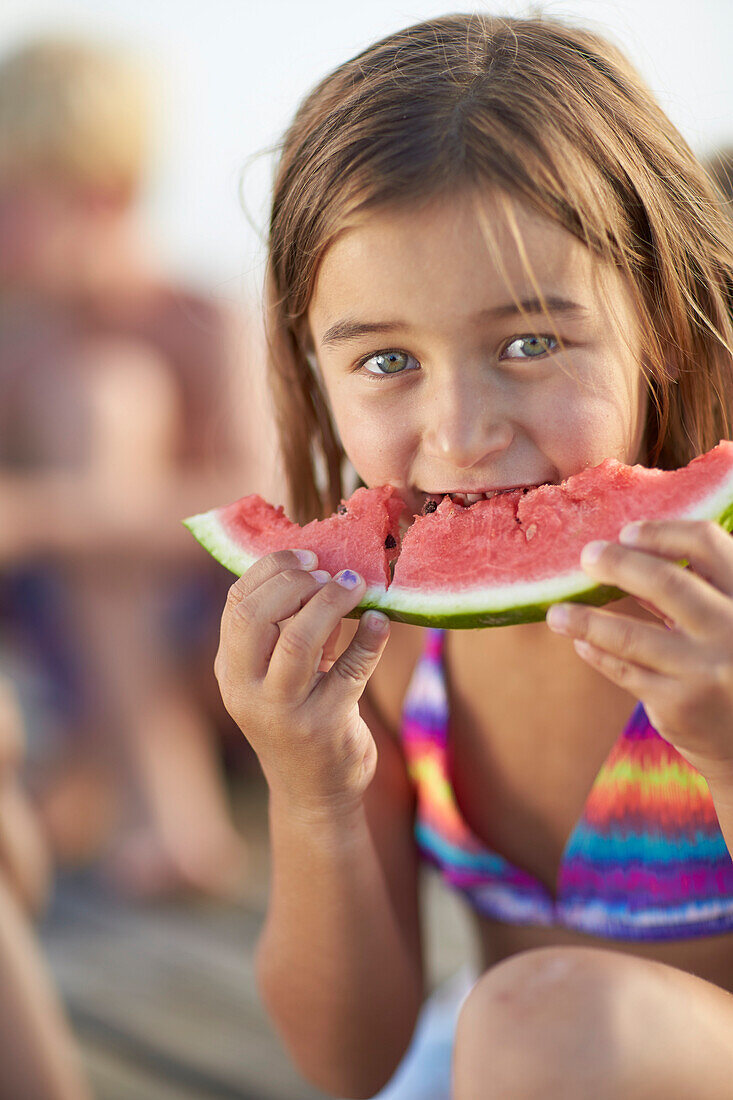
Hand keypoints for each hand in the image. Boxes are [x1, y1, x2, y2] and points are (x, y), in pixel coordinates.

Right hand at [215, 550, 390, 815]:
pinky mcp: (325, 725)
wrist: (314, 793)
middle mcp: (247, 690)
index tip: (309, 557)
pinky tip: (382, 621)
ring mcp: (284, 710)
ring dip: (331, 601)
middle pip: (258, 615)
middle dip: (297, 582)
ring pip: (299, 638)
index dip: (272, 570)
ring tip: (356, 587)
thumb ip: (283, 629)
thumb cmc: (296, 718)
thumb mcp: (274, 677)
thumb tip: (320, 567)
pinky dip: (370, 638)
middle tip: (332, 574)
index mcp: (230, 670)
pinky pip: (351, 669)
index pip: (237, 603)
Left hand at [545, 520, 732, 782]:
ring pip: (630, 635)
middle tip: (587, 557)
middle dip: (618, 564)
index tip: (628, 533)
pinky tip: (581, 643)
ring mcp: (707, 669)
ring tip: (557, 614)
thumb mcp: (729, 619)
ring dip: (586, 620)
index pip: (707, 542)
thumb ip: (696, 589)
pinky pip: (623, 670)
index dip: (662, 532)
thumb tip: (627, 552)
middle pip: (666, 582)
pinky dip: (597, 653)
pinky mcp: (679, 703)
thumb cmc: (730, 662)